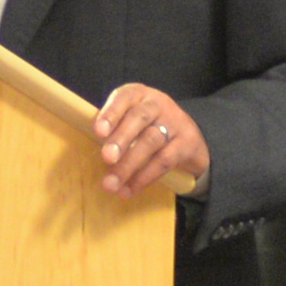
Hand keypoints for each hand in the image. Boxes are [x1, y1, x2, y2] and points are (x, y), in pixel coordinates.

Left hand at [94, 85, 206, 199]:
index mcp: (140, 95)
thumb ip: (114, 129)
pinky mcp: (188, 143)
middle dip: (121, 138)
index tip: (98, 131)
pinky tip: (129, 190)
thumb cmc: (149, 128)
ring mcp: (176, 122)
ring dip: (129, 165)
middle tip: (106, 158)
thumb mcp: (132, 120)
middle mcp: (159, 103)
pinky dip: (144, 177)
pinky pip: (164, 160)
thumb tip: (94, 150)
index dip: (111, 112)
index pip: (125, 97)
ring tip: (111, 184)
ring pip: (151, 141)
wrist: (191, 138)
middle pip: (139, 117)